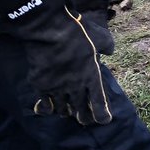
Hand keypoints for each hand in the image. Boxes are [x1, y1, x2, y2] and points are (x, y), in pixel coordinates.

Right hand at [0, 0, 112, 123]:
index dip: (102, 116)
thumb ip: (107, 47)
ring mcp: (57, 88)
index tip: (104, 120)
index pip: (99, 104)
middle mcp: (75, 87)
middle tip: (84, 119)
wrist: (49, 29)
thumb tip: (109, 51)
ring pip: (62, 110)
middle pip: (81, 111)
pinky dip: (45, 109)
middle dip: (84, 117)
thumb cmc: (78, 31)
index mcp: (92, 77)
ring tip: (66, 111)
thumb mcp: (101, 37)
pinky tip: (46, 108)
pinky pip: (44, 105)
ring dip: (65, 111)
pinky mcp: (40, 85)